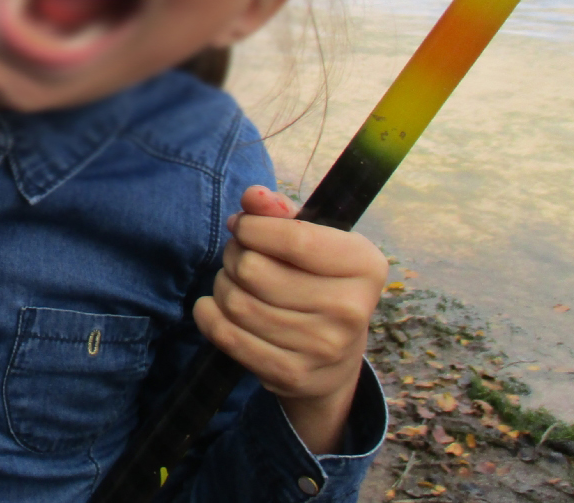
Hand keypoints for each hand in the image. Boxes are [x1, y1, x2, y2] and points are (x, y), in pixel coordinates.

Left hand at [193, 185, 387, 453]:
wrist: (334, 361)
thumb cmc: (317, 282)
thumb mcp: (313, 240)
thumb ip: (280, 212)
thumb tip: (253, 197)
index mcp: (365, 265)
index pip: (295, 239)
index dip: (253, 227)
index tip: (242, 225)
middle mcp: (351, 310)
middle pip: (254, 269)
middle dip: (234, 255)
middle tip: (238, 257)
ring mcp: (323, 348)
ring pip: (236, 301)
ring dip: (222, 284)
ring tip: (233, 282)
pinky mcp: (291, 376)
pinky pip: (227, 336)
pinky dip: (208, 315)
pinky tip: (215, 307)